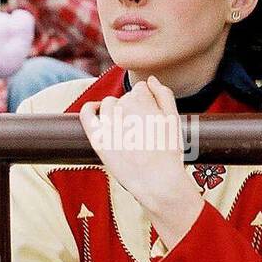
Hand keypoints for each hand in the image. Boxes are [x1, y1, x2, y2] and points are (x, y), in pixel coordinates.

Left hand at [79, 76, 200, 243]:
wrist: (158, 181)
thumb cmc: (169, 151)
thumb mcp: (174, 119)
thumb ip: (163, 94)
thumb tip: (151, 79)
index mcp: (142, 99)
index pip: (141, 89)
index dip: (148, 101)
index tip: (153, 116)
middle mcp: (123, 107)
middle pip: (126, 98)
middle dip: (134, 109)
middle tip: (144, 130)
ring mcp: (108, 123)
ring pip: (108, 105)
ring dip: (117, 111)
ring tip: (129, 130)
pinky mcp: (98, 138)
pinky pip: (87, 114)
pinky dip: (90, 108)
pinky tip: (96, 111)